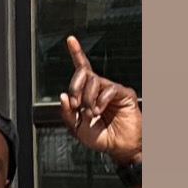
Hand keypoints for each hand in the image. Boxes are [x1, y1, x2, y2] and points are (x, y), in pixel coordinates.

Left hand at [60, 36, 141, 164]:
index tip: (70, 40)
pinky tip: (100, 111)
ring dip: (87, 99)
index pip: (82, 70)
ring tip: (91, 114)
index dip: (77, 53)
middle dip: (74, 86)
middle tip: (75, 103)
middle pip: (83, 72)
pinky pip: (109, 89)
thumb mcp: (76, 128)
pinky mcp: (124, 93)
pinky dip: (101, 101)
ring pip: (94, 81)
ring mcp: (112, 90)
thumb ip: (67, 113)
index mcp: (87, 94)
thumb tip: (63, 96)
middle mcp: (99, 88)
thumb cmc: (101, 137)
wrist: (118, 147)